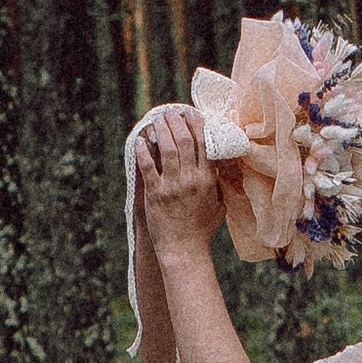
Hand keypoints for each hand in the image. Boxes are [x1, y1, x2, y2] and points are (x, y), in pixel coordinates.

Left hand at [136, 105, 223, 255]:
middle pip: (185, 140)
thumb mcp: (218, 205)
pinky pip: (148, 167)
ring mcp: (173, 186)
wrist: (184, 250)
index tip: (191, 113)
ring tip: (157, 120)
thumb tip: (221, 169)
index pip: (204, 144)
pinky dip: (143, 151)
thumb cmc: (201, 230)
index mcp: (208, 180)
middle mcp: (191, 179)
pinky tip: (140, 140)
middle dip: (177, 122)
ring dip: (161, 130)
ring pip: (167, 148)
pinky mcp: (155, 193)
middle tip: (170, 112)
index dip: (196, 125)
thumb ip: (219, 185)